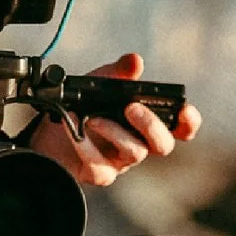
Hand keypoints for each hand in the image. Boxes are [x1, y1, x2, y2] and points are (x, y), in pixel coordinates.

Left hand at [28, 51, 203, 187]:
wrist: (47, 131)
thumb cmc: (82, 107)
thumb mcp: (99, 84)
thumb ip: (119, 73)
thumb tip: (135, 61)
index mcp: (146, 123)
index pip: (179, 128)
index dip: (188, 123)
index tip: (184, 111)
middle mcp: (139, 143)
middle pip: (163, 145)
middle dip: (151, 124)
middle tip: (132, 108)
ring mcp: (121, 162)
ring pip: (134, 153)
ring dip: (115, 132)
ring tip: (92, 117)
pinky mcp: (99, 174)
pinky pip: (100, 166)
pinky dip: (86, 146)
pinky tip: (74, 130)